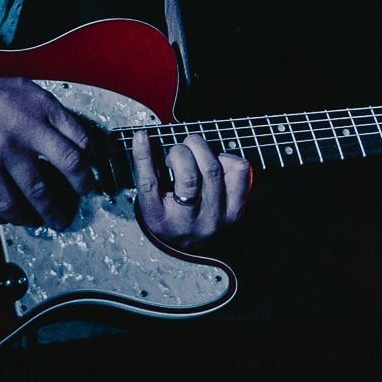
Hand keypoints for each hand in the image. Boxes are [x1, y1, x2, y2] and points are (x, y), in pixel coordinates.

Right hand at [0, 70, 95, 227]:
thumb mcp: (25, 89)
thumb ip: (48, 113)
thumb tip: (71, 139)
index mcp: (42, 106)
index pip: (80, 136)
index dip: (91, 156)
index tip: (90, 167)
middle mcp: (28, 128)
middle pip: (70, 164)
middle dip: (83, 184)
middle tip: (85, 193)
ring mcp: (6, 151)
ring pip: (40, 191)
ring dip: (54, 210)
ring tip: (59, 219)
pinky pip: (7, 201)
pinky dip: (21, 216)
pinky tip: (27, 219)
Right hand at [131, 131, 250, 244]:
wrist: (192, 245)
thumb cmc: (170, 214)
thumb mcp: (151, 200)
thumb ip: (148, 172)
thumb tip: (142, 138)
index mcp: (160, 219)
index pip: (149, 185)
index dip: (144, 157)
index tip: (141, 136)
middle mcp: (188, 222)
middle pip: (188, 178)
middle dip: (181, 151)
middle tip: (178, 150)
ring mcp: (215, 217)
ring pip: (213, 170)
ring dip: (202, 149)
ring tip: (195, 150)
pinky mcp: (235, 210)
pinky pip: (239, 172)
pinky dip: (228, 158)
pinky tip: (217, 162)